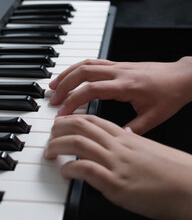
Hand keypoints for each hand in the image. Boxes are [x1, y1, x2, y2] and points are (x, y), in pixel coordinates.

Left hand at [44, 115, 191, 219]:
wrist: (187, 184)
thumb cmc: (169, 168)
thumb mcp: (143, 149)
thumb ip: (125, 145)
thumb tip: (112, 145)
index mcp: (124, 136)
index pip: (93, 120)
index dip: (73, 118)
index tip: (62, 121)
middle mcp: (118, 145)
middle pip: (82, 126)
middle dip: (60, 126)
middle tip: (50, 133)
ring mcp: (116, 163)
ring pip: (79, 143)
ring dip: (59, 145)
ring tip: (50, 150)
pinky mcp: (116, 183)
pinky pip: (86, 169)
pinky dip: (71, 168)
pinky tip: (65, 171)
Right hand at [49, 58, 191, 133]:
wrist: (181, 77)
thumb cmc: (170, 95)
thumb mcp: (155, 117)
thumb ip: (135, 129)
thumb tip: (117, 138)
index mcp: (126, 86)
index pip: (91, 89)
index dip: (73, 101)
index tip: (63, 113)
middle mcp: (119, 72)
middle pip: (83, 72)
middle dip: (64, 85)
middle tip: (53, 99)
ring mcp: (118, 66)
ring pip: (86, 63)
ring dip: (68, 73)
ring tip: (55, 84)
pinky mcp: (119, 64)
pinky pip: (94, 62)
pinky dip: (79, 68)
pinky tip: (72, 75)